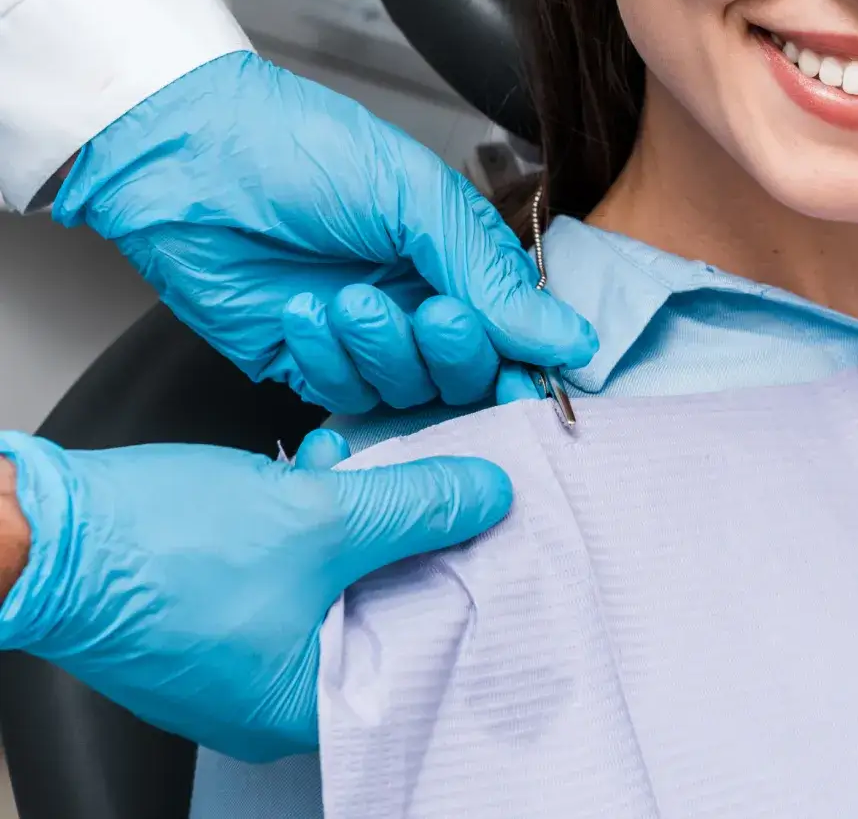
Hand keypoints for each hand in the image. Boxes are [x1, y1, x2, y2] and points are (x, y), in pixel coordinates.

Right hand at [0, 428, 508, 759]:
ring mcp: (236, 651)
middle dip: (412, 538)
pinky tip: (321, 465)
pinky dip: (313, 516)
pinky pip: (289, 563)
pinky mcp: (211, 605)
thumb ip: (419, 506)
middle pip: (381, 611)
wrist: (46, 529)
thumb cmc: (163, 550)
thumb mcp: (322, 515)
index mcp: (304, 707)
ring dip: (361, 515)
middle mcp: (269, 695)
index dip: (464, 586)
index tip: (499, 532)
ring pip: (335, 578)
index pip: (419, 656)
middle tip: (451, 485)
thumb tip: (490, 493)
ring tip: (377, 463)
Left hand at [54, 51, 594, 410]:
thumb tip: (569, 339)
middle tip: (432, 314)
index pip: (515, 325)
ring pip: (406, 389)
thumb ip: (490, 274)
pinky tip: (303, 312)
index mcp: (456, 251)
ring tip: (349, 298)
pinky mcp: (302, 363)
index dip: (522, 357)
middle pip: (467, 370)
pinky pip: (341, 394)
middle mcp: (417, 296)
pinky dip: (329, 360)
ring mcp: (361, 334)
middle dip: (454, 351)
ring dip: (383, 350)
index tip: (524, 377)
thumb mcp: (417, 198)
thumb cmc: (305, 151)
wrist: (190, 159)